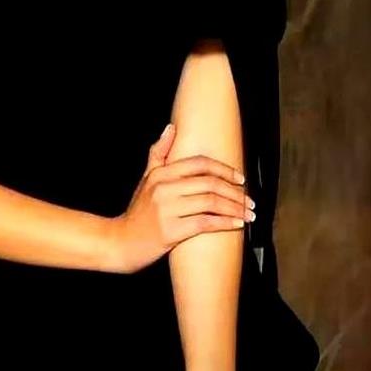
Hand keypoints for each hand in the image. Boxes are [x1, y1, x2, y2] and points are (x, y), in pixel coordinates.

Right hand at [109, 122, 252, 273]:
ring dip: (234, 208)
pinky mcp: (170, 231)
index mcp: (160, 174)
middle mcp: (164, 188)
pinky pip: (205, 223)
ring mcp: (167, 209)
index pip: (200, 164)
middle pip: (209, 183)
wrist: (120, 243)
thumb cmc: (138, 212)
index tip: (241, 178)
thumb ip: (159, 152)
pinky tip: (237, 225)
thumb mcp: (146, 178)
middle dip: (235, 192)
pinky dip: (225, 223)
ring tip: (248, 213)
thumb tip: (171, 127)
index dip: (224, 169)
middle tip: (250, 200)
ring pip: (210, 203)